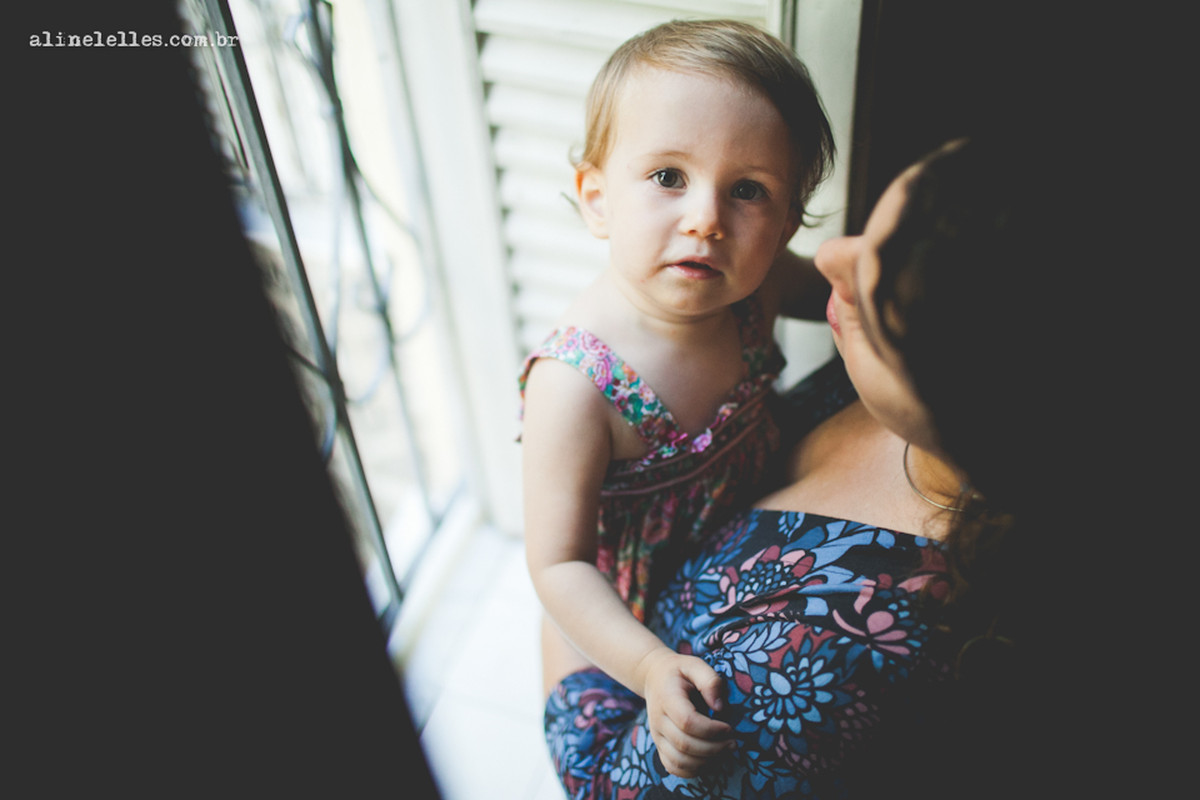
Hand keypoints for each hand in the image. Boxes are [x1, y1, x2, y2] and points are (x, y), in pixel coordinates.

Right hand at [639, 649, 733, 777]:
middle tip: (734, 743)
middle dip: (714, 749)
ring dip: (706, 762)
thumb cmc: (679, 672)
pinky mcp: (660, 746)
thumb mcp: (695, 664)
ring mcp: (657, 736)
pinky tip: (710, 761)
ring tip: (724, 752)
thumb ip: (710, 681)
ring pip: (679, 761)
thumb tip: (720, 708)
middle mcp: (658, 720)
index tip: (730, 728)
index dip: (711, 730)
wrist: (653, 678)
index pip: (687, 722)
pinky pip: (673, 767)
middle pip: (684, 745)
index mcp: (667, 698)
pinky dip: (693, 771)